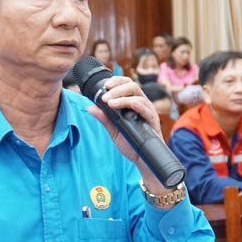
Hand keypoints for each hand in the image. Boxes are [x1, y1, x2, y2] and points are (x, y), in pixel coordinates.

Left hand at [86, 77, 171, 193]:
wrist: (143, 161)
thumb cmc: (131, 144)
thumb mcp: (114, 131)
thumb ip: (104, 118)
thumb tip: (89, 107)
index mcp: (133, 104)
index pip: (127, 84)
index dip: (117, 81)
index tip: (105, 85)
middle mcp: (142, 104)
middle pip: (132, 85)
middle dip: (117, 87)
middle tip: (105, 94)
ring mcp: (148, 111)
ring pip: (137, 93)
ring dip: (121, 95)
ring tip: (109, 102)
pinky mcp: (152, 120)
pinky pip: (144, 107)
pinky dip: (132, 103)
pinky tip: (121, 106)